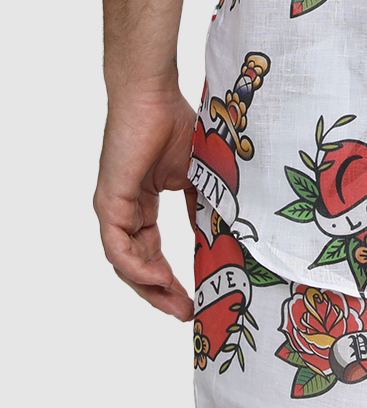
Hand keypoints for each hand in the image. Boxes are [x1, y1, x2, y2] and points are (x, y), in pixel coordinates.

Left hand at [94, 80, 197, 318]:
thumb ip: (201, 204)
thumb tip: (217, 234)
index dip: (170, 278)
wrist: (153, 95)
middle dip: (161, 293)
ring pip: (125, 262)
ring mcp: (113, 208)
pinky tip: (159, 278)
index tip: (193, 299)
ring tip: (177, 303)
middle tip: (186, 312)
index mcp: (141, 203)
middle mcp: (124, 210)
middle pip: (137, 265)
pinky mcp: (108, 202)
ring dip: (150, 287)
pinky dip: (137, 267)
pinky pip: (118, 247)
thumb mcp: (197, 174)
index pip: (150, 251)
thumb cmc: (174, 122)